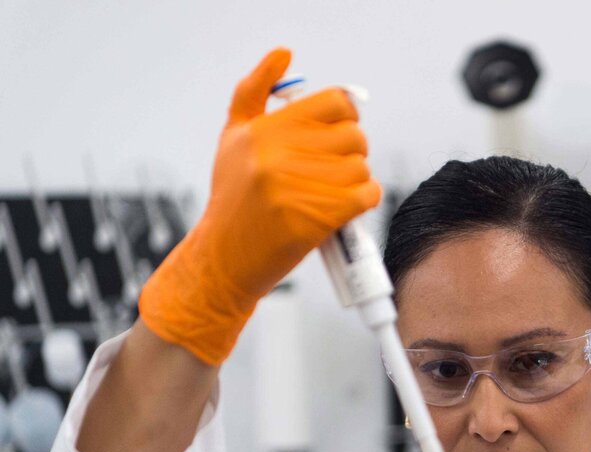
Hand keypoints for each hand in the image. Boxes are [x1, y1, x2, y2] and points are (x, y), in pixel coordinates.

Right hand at [138, 47, 380, 363]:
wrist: (224, 258)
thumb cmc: (234, 198)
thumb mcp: (233, 138)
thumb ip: (256, 91)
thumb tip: (285, 53)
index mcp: (263, 129)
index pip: (334, 103)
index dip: (346, 116)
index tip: (339, 133)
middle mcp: (276, 154)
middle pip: (353, 136)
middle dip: (352, 153)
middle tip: (335, 170)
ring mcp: (294, 188)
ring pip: (361, 168)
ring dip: (357, 181)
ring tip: (335, 192)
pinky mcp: (313, 220)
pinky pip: (366, 196)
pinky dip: (364, 202)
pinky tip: (346, 208)